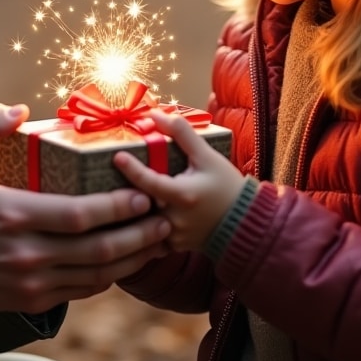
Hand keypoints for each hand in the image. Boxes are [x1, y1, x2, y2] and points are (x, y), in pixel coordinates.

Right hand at [0, 102, 171, 317]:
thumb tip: (17, 107)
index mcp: (13, 215)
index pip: (80, 216)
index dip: (117, 207)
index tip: (143, 193)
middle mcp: (27, 254)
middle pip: (99, 249)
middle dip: (139, 234)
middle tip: (165, 216)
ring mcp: (31, 282)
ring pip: (97, 276)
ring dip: (133, 259)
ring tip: (158, 239)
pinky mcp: (31, 300)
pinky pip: (81, 291)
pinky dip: (109, 277)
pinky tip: (125, 260)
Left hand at [112, 109, 246, 252]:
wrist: (246, 222)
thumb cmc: (227, 186)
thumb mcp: (207, 156)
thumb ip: (182, 134)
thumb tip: (155, 114)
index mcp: (182, 196)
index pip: (149, 182)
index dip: (132, 169)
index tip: (117, 157)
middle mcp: (174, 219)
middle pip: (141, 202)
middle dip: (129, 190)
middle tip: (115, 176)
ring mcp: (172, 236)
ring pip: (143, 221)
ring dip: (135, 208)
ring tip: (122, 195)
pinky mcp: (173, 246)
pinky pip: (151, 235)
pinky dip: (146, 222)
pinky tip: (140, 212)